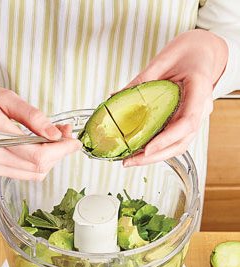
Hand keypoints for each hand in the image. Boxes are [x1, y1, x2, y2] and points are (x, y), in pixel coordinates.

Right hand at [0, 82, 81, 179]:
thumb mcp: (3, 97)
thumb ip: (32, 116)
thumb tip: (56, 134)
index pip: (38, 154)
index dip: (62, 150)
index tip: (74, 141)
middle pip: (38, 168)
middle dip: (59, 153)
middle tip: (65, 135)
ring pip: (32, 174)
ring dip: (49, 159)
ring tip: (53, 139)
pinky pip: (21, 173)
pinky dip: (35, 163)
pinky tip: (37, 147)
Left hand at [123, 29, 227, 166]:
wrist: (204, 52)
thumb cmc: (189, 51)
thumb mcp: (164, 59)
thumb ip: (142, 79)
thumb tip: (116, 97)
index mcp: (200, 91)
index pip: (186, 122)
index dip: (166, 139)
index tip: (147, 149)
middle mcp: (201, 109)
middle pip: (181, 142)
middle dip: (155, 156)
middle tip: (130, 161)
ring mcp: (196, 117)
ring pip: (178, 145)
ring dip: (155, 156)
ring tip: (131, 159)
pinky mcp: (187, 120)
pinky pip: (174, 138)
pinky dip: (158, 147)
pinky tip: (141, 150)